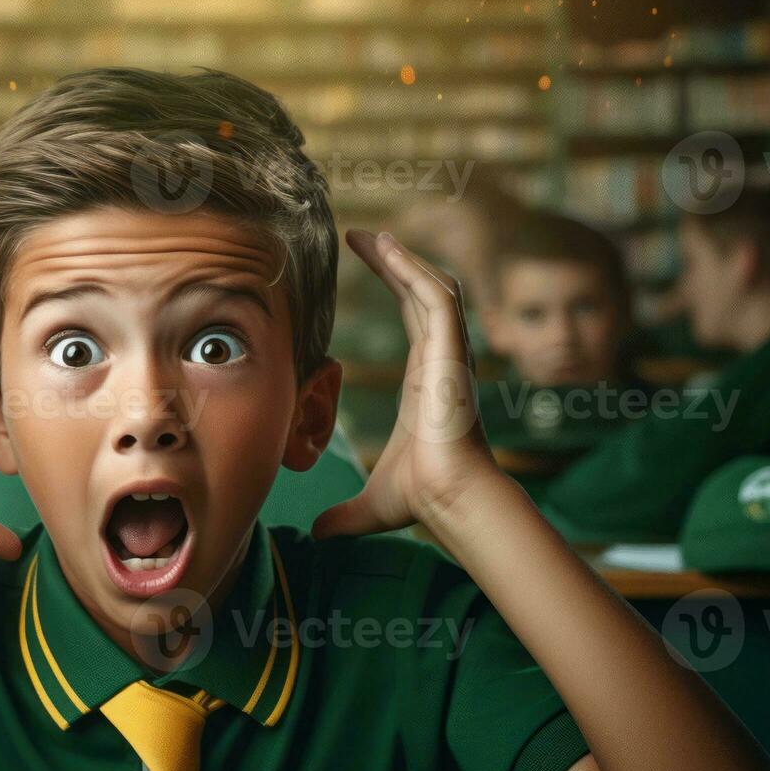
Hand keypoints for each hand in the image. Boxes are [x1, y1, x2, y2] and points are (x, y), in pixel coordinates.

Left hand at [312, 231, 500, 536]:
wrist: (450, 499)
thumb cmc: (423, 497)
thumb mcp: (370, 504)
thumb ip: (343, 515)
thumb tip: (317, 536)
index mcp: (424, 380)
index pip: (412, 318)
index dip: (394, 285)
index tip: (367, 260)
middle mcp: (438, 360)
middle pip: (419, 293)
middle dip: (393, 261)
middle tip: (361, 234)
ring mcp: (448, 353)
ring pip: (432, 287)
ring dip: (403, 257)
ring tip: (369, 234)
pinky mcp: (451, 352)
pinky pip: (438, 296)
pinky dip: (416, 270)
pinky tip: (388, 250)